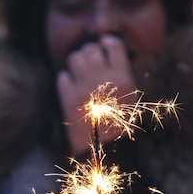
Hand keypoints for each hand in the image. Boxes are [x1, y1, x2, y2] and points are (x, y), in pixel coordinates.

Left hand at [57, 35, 138, 154]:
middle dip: (90, 52)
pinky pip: (62, 76)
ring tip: (79, 71)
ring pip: (75, 57)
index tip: (104, 44)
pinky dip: (66, 80)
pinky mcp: (67, 98)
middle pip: (91, 48)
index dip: (107, 42)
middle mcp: (103, 80)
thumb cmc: (119, 124)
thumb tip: (107, 53)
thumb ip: (120, 74)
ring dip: (76, 62)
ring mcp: (84, 88)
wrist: (104, 151)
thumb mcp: (130, 97)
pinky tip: (72, 87)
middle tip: (90, 60)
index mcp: (123, 78)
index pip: (113, 44)